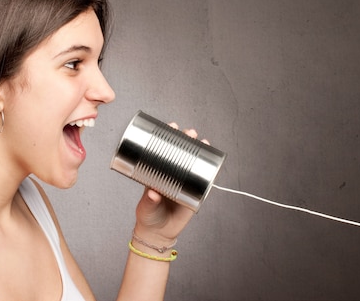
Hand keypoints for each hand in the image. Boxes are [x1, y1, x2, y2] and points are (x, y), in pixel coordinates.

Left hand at [132, 123, 209, 244]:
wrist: (159, 234)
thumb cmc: (148, 216)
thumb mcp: (146, 207)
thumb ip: (149, 201)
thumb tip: (153, 194)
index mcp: (157, 171)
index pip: (162, 150)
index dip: (168, 137)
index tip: (171, 126)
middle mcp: (171, 174)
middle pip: (180, 152)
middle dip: (186, 139)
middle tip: (189, 132)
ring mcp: (184, 182)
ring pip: (193, 162)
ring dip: (199, 150)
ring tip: (202, 141)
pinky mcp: (194, 193)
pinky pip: (203, 179)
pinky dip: (209, 169)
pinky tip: (213, 160)